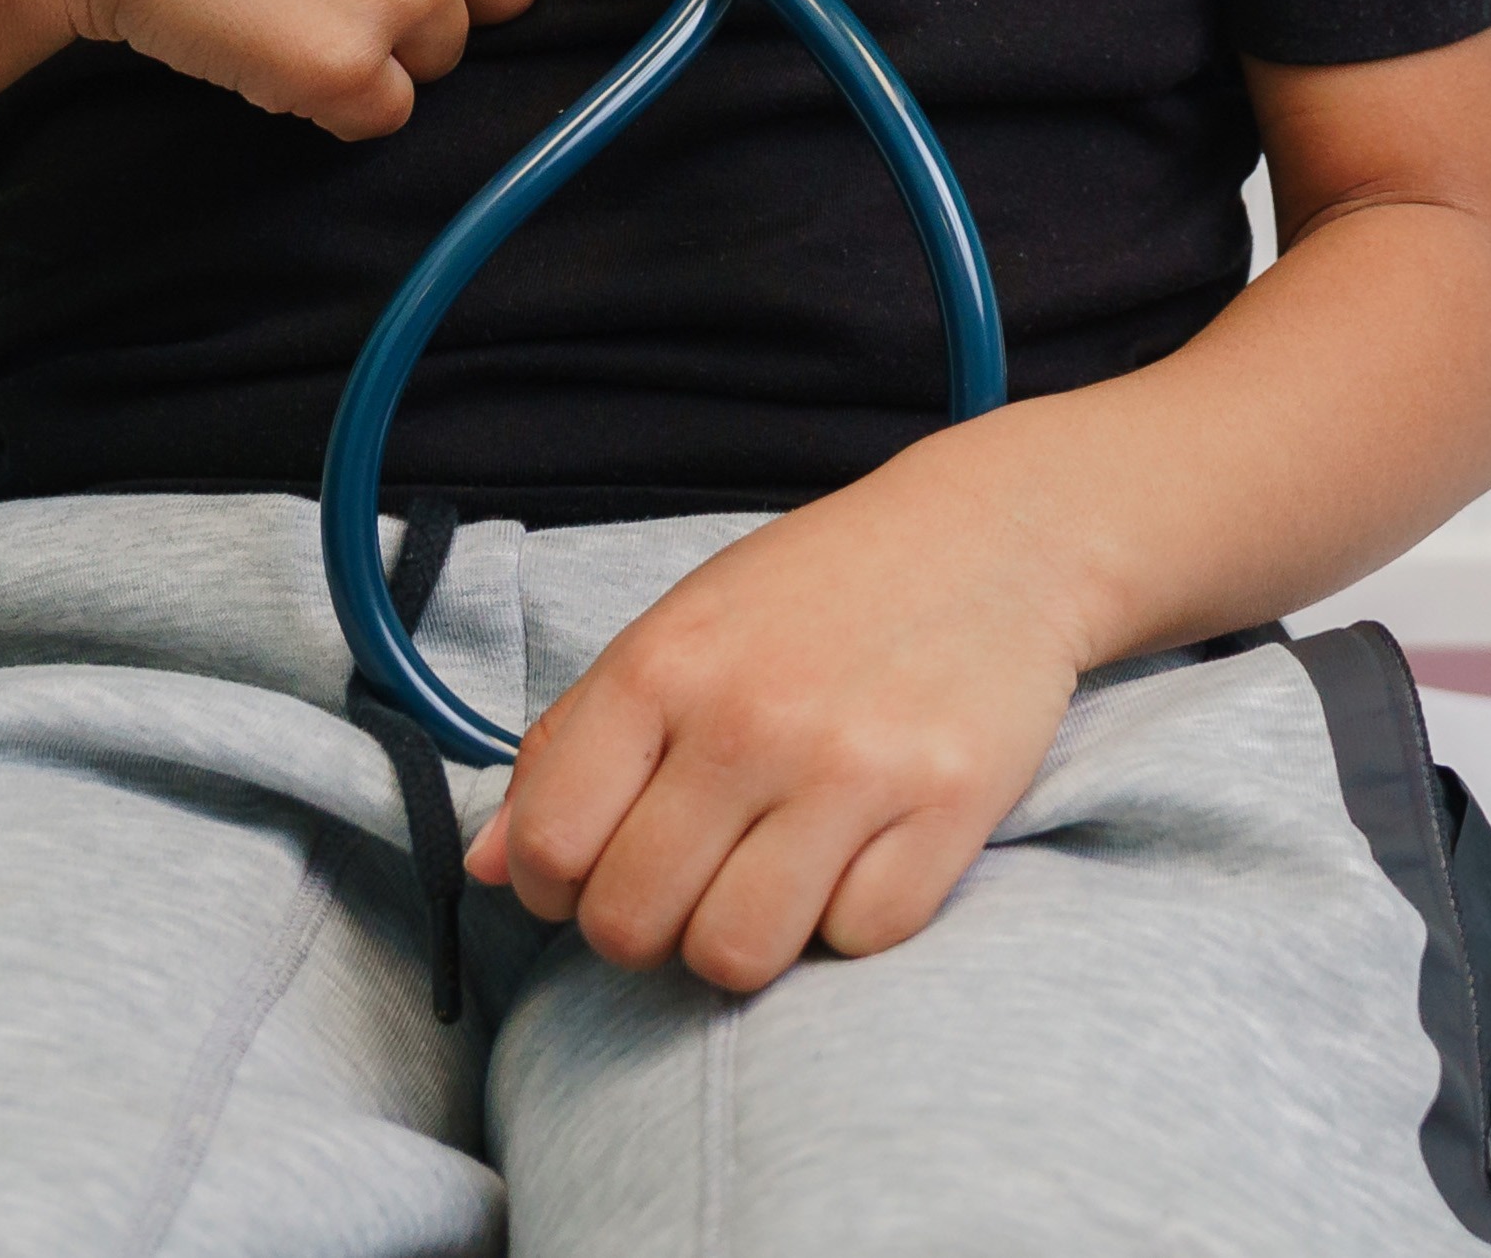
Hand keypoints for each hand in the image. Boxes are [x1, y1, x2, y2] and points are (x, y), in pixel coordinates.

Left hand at [475, 463, 1091, 985]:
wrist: (1001, 535)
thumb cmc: (823, 591)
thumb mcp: (681, 631)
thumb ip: (574, 745)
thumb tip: (489, 871)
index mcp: (665, 666)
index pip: (553, 845)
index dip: (557, 888)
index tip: (595, 870)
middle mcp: (751, 719)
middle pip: (633, 922)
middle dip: (647, 928)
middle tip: (690, 882)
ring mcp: (855, 766)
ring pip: (737, 954)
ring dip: (742, 942)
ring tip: (768, 884)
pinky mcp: (951, 806)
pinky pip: (860, 938)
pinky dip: (851, 921)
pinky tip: (859, 859)